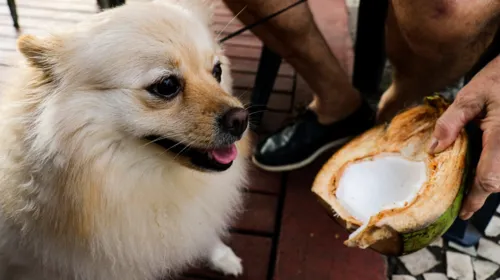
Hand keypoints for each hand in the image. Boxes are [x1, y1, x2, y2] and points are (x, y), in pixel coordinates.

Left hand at [428, 56, 499, 219]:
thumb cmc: (499, 78)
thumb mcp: (470, 96)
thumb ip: (451, 122)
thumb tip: (434, 149)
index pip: (489, 177)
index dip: (476, 198)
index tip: (464, 211)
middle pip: (498, 180)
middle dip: (479, 190)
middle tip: (460, 197)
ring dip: (486, 180)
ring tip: (467, 185)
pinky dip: (491, 168)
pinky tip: (478, 164)